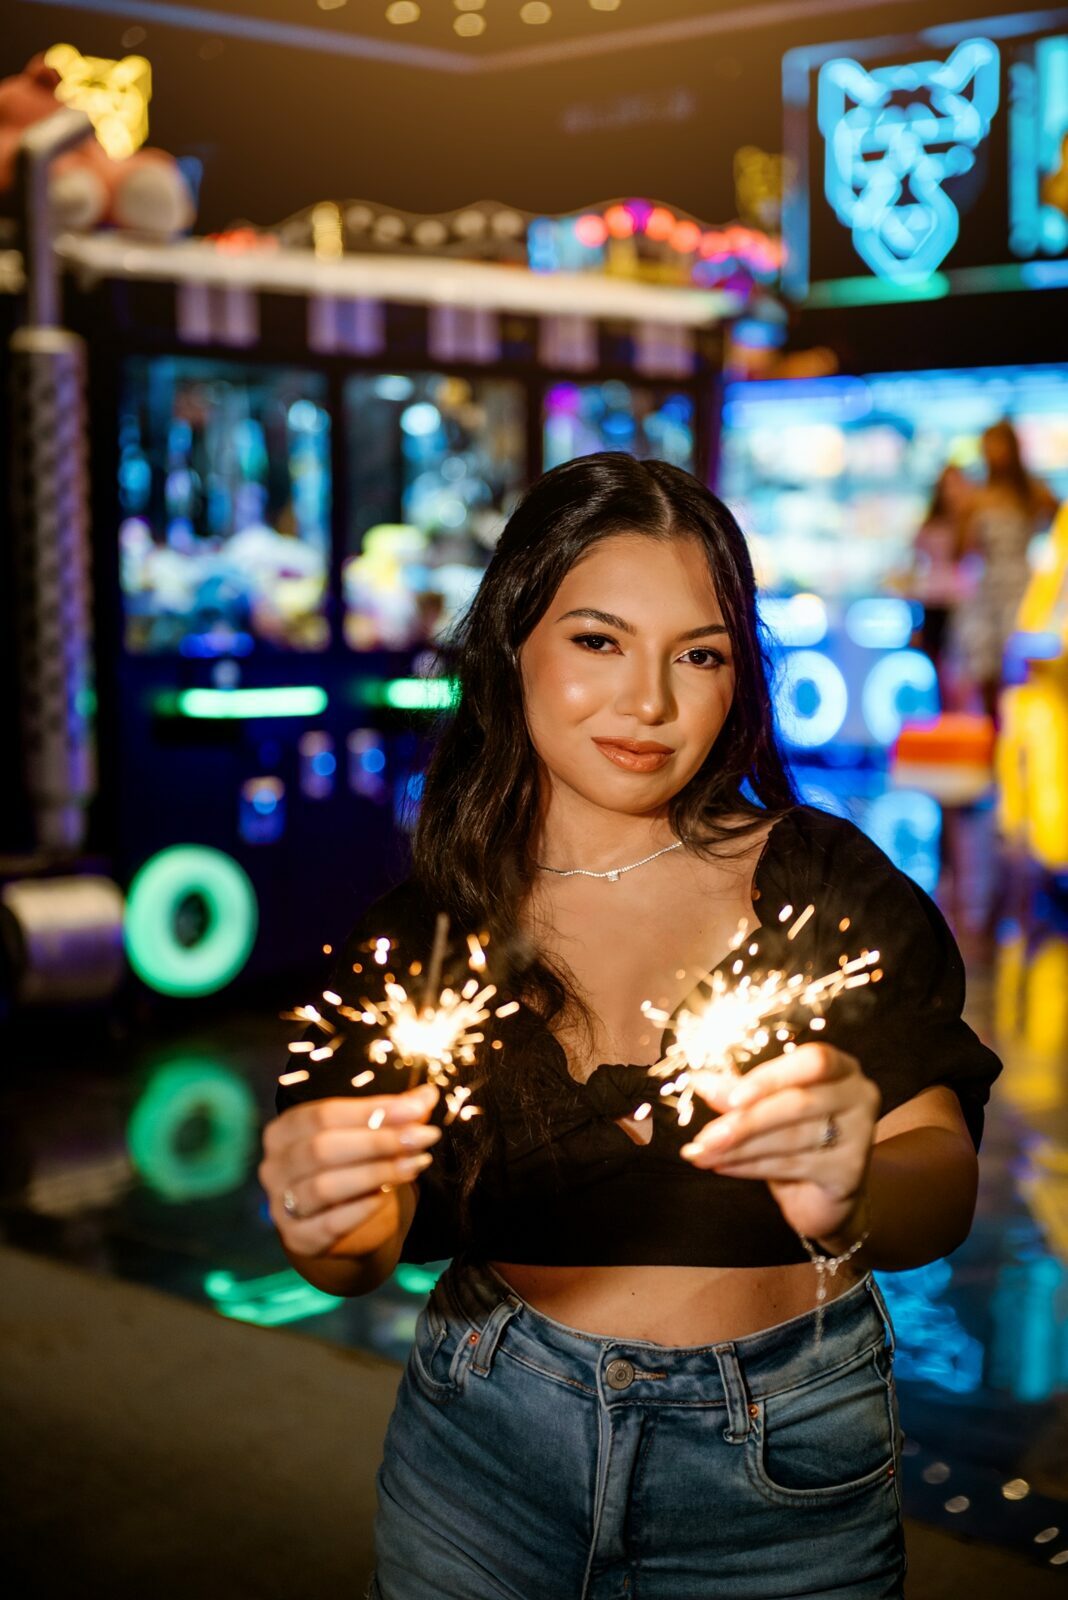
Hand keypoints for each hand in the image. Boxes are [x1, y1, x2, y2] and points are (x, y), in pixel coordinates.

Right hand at [259, 1084, 440, 1260]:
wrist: (335, 1221)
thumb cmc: (349, 1165)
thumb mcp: (367, 1135)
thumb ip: (394, 1115)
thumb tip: (427, 1095)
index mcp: (284, 1130)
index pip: (325, 1113)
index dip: (372, 1111)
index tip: (416, 1110)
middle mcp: (274, 1166)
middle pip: (322, 1148)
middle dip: (378, 1141)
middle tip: (423, 1138)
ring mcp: (280, 1205)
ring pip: (325, 1186)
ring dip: (377, 1173)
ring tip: (415, 1164)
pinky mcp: (298, 1238)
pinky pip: (331, 1222)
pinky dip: (363, 1208)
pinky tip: (388, 1195)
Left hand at [680, 1044, 880, 1243]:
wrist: (823, 1196)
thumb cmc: (794, 1138)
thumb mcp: (768, 1107)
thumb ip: (741, 1092)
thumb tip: (702, 1081)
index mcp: (841, 1067)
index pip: (813, 1061)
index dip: (771, 1078)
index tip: (731, 1097)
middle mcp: (859, 1096)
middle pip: (799, 1103)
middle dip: (746, 1119)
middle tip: (704, 1135)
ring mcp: (860, 1136)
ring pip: (791, 1138)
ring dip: (739, 1146)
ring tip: (702, 1153)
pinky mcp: (849, 1172)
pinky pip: (792, 1165)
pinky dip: (750, 1166)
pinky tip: (723, 1165)